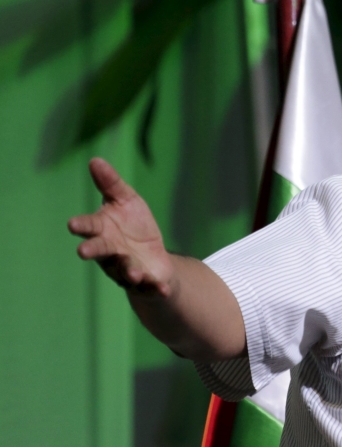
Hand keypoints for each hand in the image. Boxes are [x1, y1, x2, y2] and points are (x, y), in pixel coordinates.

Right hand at [68, 158, 173, 296]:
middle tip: (83, 251)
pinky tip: (163, 288)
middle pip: (100, 251)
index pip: (89, 226)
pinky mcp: (145, 282)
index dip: (82, 225)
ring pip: (124, 271)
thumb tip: (95, 160)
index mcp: (103, 230)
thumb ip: (111, 183)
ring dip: (128, 271)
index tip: (72, 223)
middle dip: (92, 250)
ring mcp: (126, 268)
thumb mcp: (126, 200)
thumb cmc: (134, 225)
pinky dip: (156, 288)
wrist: (153, 256)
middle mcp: (110, 251)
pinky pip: (150, 287)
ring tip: (135, 273)